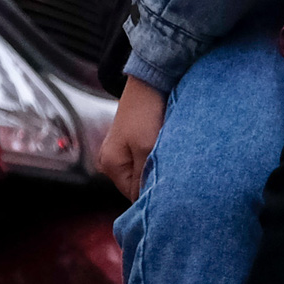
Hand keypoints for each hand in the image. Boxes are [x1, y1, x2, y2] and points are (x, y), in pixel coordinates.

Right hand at [100, 76, 166, 200]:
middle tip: (172, 173)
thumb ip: (143, 177)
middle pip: (136, 184)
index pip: (132, 195)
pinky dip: (154, 156)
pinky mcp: (130, 141)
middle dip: (153, 180)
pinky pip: (143, 158)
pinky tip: (164, 149)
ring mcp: (120, 151)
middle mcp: (110, 160)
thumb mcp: (146, 148)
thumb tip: (144, 202)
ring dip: (155, 167)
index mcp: (110, 165)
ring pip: (141, 171)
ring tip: (169, 157)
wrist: (149, 81)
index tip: (170, 190)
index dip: (151, 194)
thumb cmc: (145, 112)